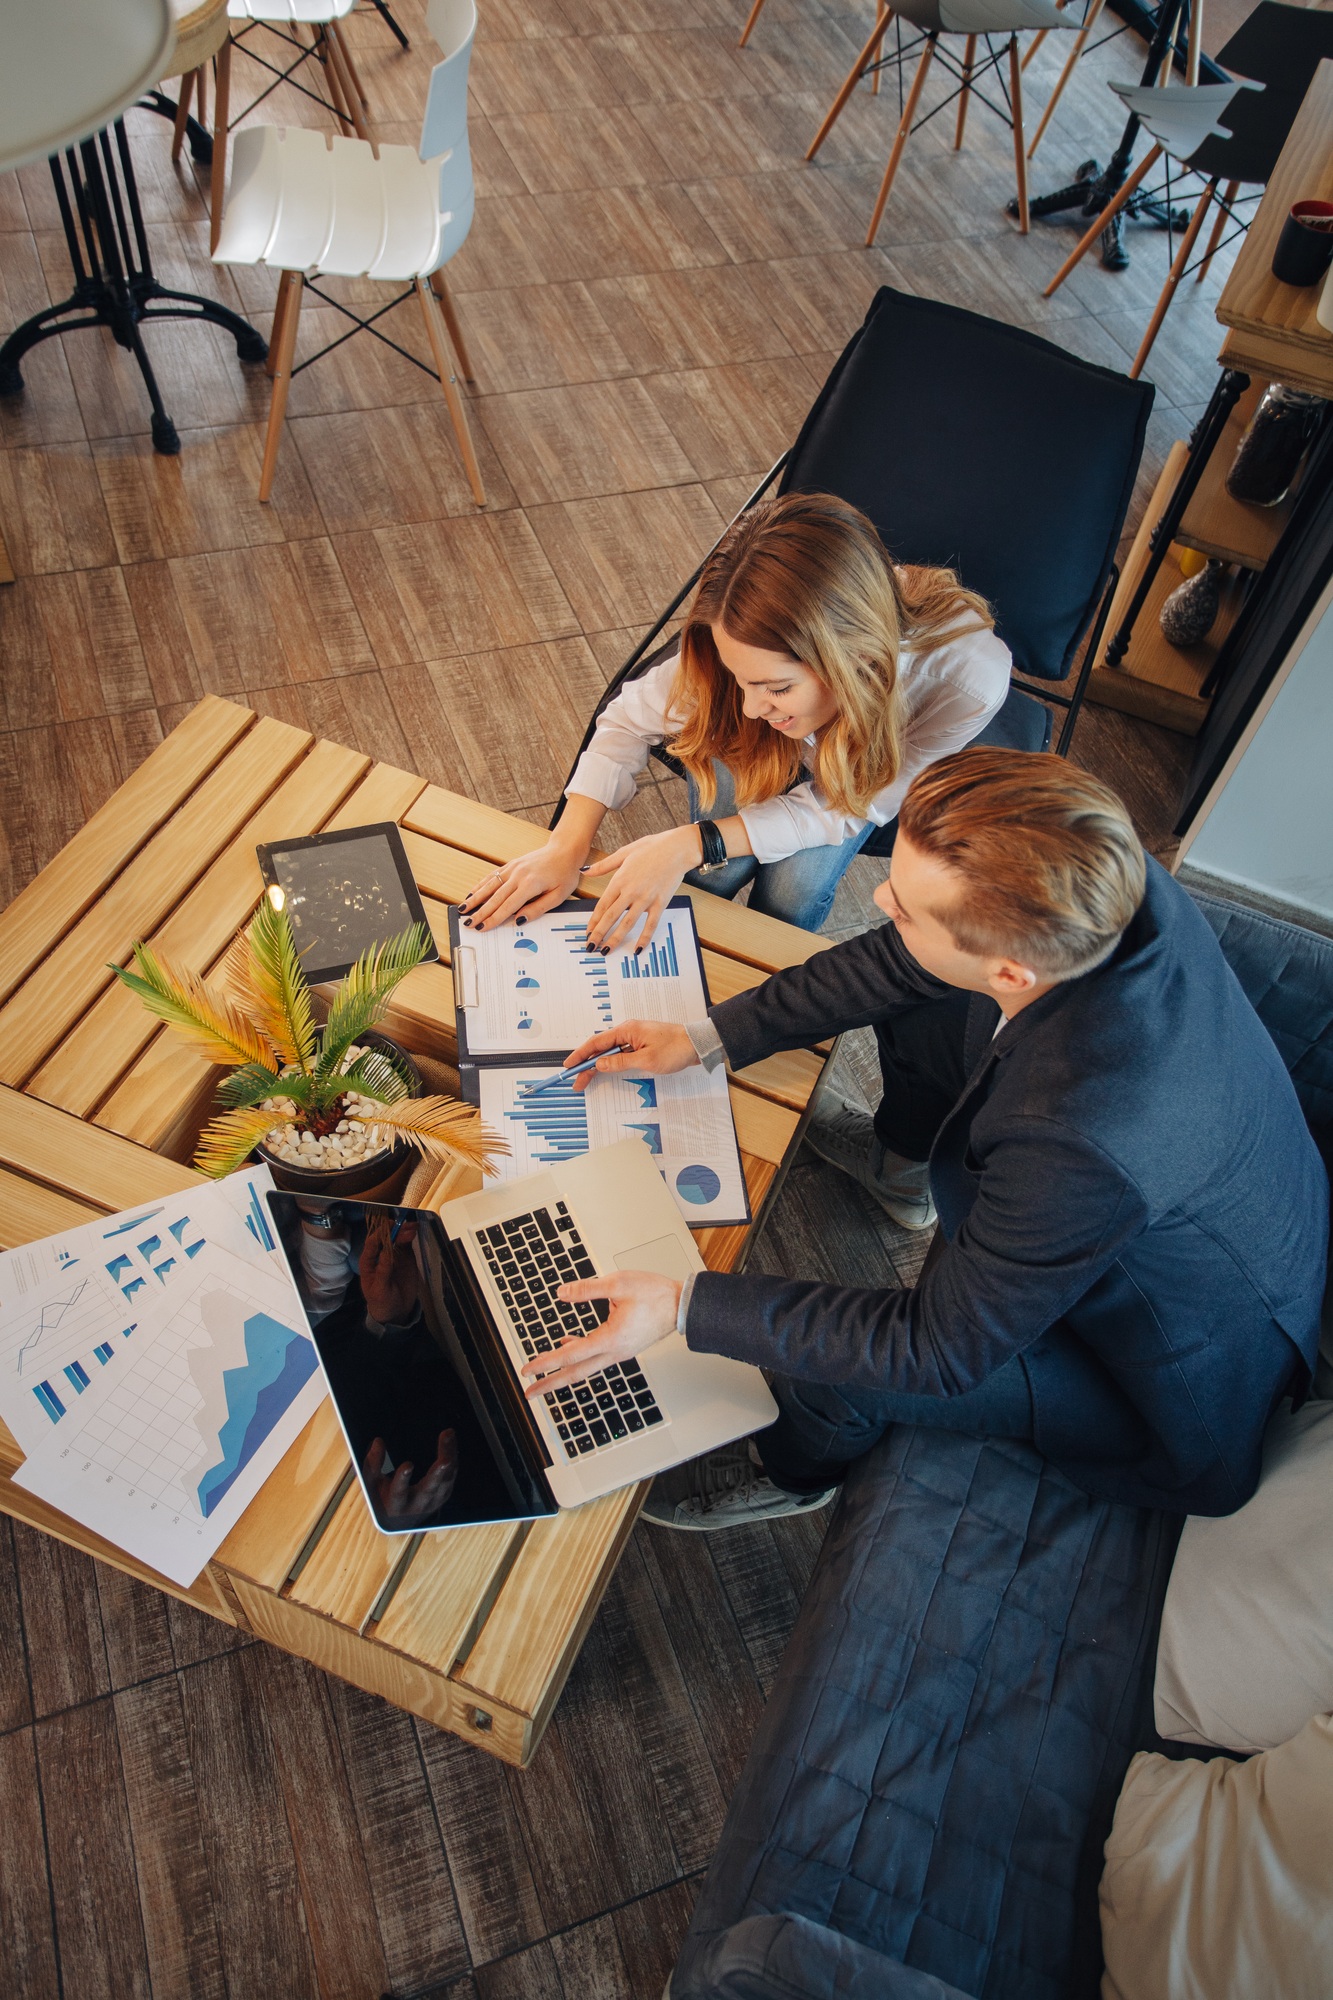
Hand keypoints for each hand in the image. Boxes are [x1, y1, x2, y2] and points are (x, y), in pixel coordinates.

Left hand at [358, 1216, 418, 1322]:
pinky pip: (406, 1243)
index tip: (389, 1227)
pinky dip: (410, 1236)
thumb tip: (386, 1250)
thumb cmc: (381, 1302)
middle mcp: (379, 1254)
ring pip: (397, 1237)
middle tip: (405, 1227)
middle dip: (394, 1230)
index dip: (380, 1233)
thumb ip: (383, 1270)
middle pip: (385, 1237)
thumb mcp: (380, 1289)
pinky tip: (414, 1230)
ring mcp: (393, 1254)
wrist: (396, 1312)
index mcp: (368, 1262)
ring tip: (412, 1227)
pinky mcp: (405, 1257)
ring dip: (403, 1230)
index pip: (372, 1243)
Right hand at [363, 1429, 457, 1520]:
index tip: (407, 1465)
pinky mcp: (443, 1496)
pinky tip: (451, 1442)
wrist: (401, 1521)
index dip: (403, 1480)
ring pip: (445, 1481)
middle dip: (437, 1474)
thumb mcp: (372, 1484)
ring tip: (448, 1435)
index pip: (398, 1493)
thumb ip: (373, 1464)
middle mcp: (416, 1506)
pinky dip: (453, 1458)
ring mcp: (432, 1502)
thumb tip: (378, 1442)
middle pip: (429, 1490)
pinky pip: (451, 1476)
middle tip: (444, 1459)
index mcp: (395, 1505)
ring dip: (448, 1458)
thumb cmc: (383, 1497)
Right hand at [459, 837, 583, 930]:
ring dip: (475, 898)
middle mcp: (518, 875)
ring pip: (489, 885)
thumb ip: (537, 909)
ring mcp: (513, 868)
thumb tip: (519, 920)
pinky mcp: (511, 864)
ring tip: (463, 909)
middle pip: (495, 897)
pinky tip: (472, 892)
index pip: (508, 906)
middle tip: (468, 923)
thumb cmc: (564, 874)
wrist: (564, 851)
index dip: (493, 918)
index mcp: (530, 884)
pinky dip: (481, 884)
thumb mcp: (558, 896)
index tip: (482, 927)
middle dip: (480, 912)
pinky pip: (492, 876)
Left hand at [520, 1271, 681, 1396]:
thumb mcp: (619, 1284)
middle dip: (550, 1384)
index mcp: (611, 1339)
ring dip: (563, 1372)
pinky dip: (579, 1355)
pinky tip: (568, 1343)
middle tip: (530, 1393)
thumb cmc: (656, 1295)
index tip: (527, 1370)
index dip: (545, 1363)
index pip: (570, 1355)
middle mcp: (614, 1352)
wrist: (682, 1306)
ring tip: (544, 1374)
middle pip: (576, 1374)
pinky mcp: (624, 1347)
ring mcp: (620, 1352)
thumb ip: (587, 1289)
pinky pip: (596, 1357)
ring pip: (585, 1368)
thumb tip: (563, 1293)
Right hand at [562, 1019, 698, 1092]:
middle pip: (600, 1048)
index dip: (580, 1054)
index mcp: (627, 1030)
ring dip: (597, 1065)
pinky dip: (610, 1063)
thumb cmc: (675, 1049)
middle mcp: (628, 1032)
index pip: (596, 1042)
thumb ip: (621, 1062)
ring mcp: (634, 1038)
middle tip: (576, 1081)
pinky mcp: (641, 1045)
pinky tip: (604, 1071)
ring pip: (609, 1052)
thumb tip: (600, 1064)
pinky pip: (620, 1054)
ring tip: (586, 1079)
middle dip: (586, 1064)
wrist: (696, 1045)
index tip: (569, 1065)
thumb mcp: (646, 1060)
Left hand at [582, 826, 700, 951]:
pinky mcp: (660, 903)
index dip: (593, 921)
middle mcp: (631, 892)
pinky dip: (644, 938)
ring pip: (627, 923)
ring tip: (606, 951)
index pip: (602, 905)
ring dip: (615, 939)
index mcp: (620, 880)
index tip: (587, 932)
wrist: (678, 848)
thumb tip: (585, 870)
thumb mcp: (624, 852)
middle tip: (590, 947)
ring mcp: (646, 899)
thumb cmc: (652, 847)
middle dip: (599, 934)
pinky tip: (637, 949)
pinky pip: (651, 924)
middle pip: (611, 917)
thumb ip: (604, 865)